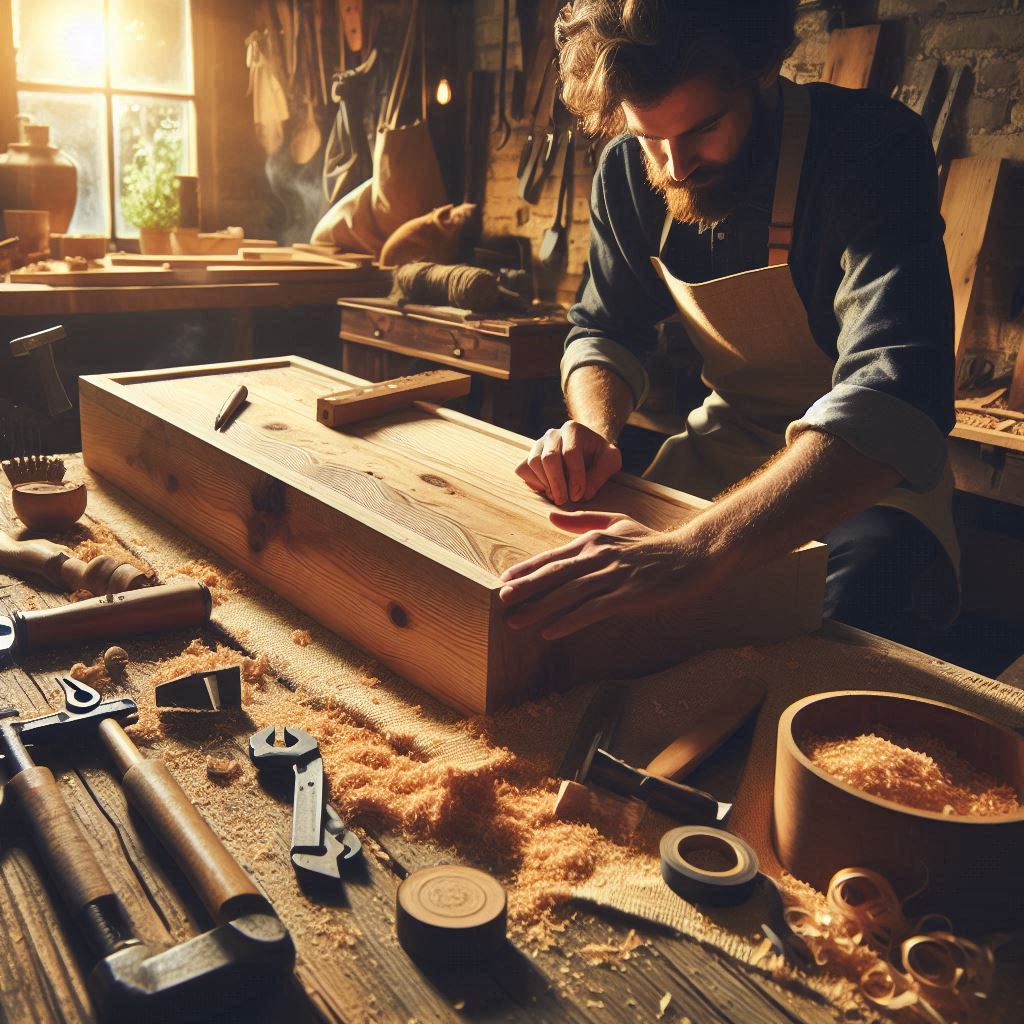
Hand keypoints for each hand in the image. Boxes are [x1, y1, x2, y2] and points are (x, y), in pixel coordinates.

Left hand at [498, 510, 725, 639]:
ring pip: (570, 593)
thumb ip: (583, 520)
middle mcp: (600, 555)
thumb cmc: (655, 542)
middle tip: (500, 600)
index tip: (504, 580)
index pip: (553, 555)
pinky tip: (551, 631)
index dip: (528, 569)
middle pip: (556, 573)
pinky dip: (570, 620)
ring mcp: (615, 574)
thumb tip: (551, 516)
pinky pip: (593, 610)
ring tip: (516, 622)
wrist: (694, 553)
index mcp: (594, 540)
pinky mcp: (629, 594)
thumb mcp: (618, 522)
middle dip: (526, 588)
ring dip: (540, 608)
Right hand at [515, 421, 621, 505]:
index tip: (579, 495)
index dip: (575, 477)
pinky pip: (523, 469)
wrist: (586, 451)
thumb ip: (601, 474)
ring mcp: (538, 444)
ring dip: (546, 484)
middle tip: (565, 501)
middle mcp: (553, 434)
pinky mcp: (528, 456)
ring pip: (534, 463)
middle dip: (557, 483)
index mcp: (573, 429)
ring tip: (558, 496)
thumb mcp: (610, 461)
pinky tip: (548, 490)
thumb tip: (583, 494)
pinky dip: (534, 483)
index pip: (570, 453)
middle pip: (549, 458)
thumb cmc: (598, 456)